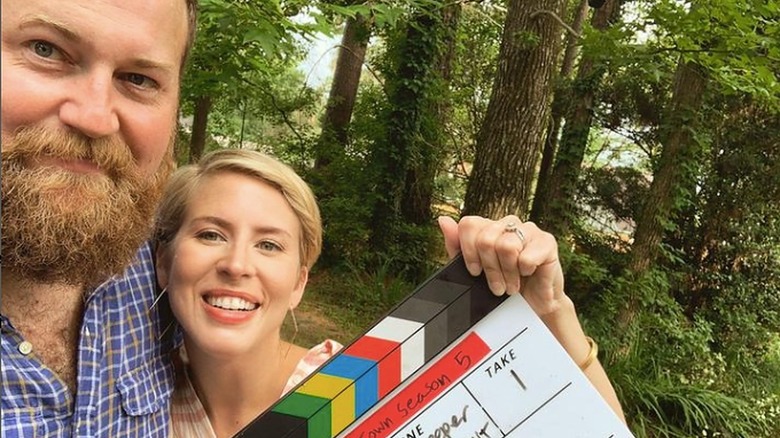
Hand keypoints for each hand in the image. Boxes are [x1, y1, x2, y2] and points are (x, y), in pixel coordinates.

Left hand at [438, 215, 564, 316]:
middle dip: (490, 269)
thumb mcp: (472, 270)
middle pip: (486, 238)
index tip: (474, 272)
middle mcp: (508, 223)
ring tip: (512, 285)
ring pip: (506, 246)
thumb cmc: (502, 285)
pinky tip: (528, 274)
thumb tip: (443, 220)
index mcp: (489, 227)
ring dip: (508, 274)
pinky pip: (527, 256)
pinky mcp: (547, 241)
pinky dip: (525, 271)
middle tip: (497, 287)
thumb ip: (456, 246)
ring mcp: (529, 229)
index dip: (468, 251)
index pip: (469, 224)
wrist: (533, 304)